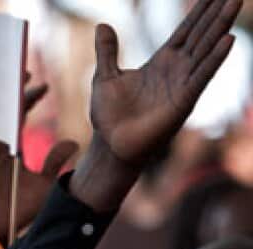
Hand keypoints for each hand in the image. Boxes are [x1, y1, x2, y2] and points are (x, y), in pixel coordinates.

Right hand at [0, 84, 78, 244]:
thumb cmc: (20, 212)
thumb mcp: (45, 184)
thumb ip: (56, 163)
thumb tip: (74, 142)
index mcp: (11, 149)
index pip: (20, 116)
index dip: (30, 99)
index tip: (44, 85)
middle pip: (1, 110)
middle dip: (10, 89)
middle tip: (22, 68)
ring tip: (3, 76)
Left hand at [69, 0, 238, 211]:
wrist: (110, 145)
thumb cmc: (109, 115)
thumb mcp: (105, 76)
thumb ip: (107, 51)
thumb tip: (102, 24)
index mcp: (162, 62)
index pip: (185, 30)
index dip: (199, 11)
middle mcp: (177, 70)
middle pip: (201, 35)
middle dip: (216, 13)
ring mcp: (183, 84)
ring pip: (206, 50)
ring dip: (220, 26)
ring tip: (234, 3)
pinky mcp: (184, 101)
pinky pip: (202, 76)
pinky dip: (214, 58)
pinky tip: (228, 40)